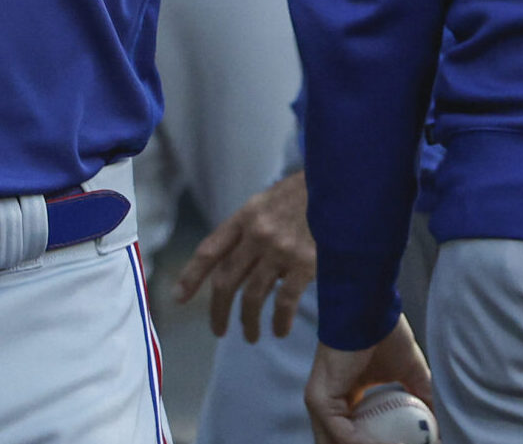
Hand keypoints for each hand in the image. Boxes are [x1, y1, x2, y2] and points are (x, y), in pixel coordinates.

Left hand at [176, 169, 316, 339]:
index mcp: (245, 217)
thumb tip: (236, 270)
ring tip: (249, 336)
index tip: (179, 298)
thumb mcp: (268, 204)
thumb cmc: (303, 197)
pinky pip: (285, 301)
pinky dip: (279, 321)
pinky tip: (278, 331)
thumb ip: (249, 232)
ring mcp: (281, 249)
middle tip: (218, 330)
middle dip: (218, 310)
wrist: (343, 185)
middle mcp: (258, 233)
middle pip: (227, 279)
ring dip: (247, 322)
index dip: (191, 276)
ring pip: (252, 296)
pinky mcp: (306, 264)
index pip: (210, 250)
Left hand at [306, 317, 435, 443]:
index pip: (354, 438)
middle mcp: (329, 406)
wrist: (371, 310)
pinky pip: (344, 436)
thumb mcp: (410, 375)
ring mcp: (321, 404)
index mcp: (345, 400)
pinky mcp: (320, 400)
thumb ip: (423, 399)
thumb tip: (442, 427)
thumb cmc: (386, 334)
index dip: (378, 443)